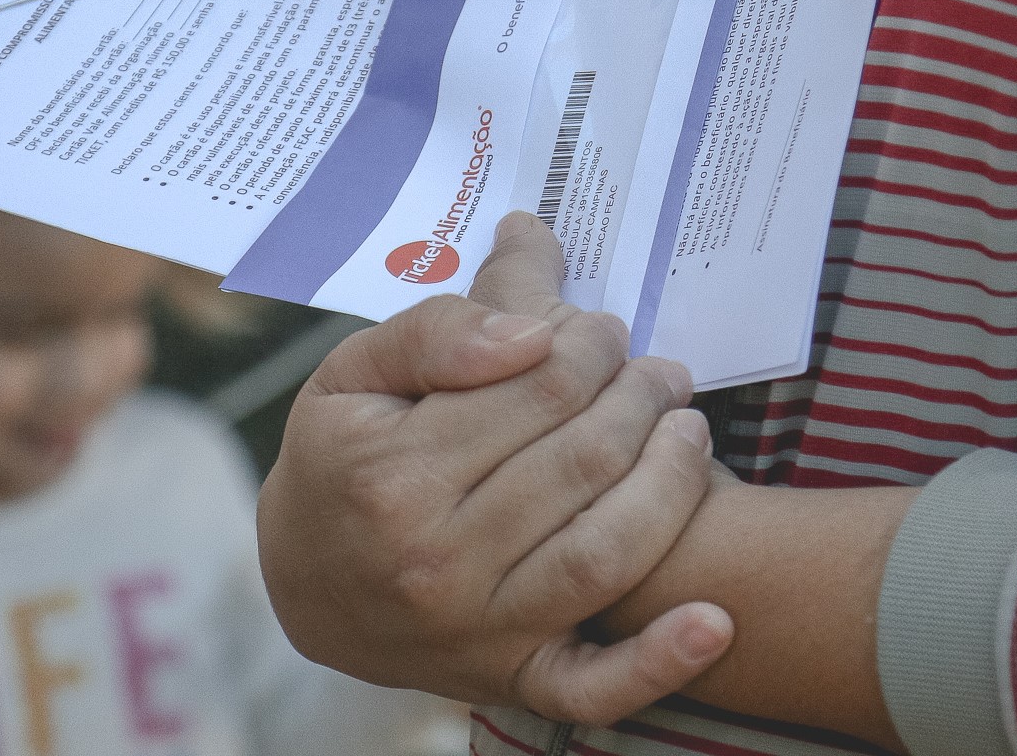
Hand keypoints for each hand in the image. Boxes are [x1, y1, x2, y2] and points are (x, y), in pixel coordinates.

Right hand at [258, 212, 731, 725]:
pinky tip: (712, 624)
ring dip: (673, 482)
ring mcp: (479, 627)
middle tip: (660, 373)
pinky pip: (593, 685)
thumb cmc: (340, 463)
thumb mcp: (351, 374)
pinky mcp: (511, 677)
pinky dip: (659, 662)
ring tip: (691, 431)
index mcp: (394, 474)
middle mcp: (437, 559)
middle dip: (641, 398)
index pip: (537, 388)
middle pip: (583, 459)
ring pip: (606, 551)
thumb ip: (435, 332)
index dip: (590, 346)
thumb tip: (530, 333)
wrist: (304, 586)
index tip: (606, 330)